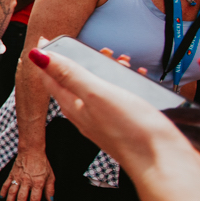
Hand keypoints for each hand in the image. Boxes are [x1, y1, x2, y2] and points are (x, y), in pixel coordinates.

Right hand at [0, 150, 53, 200]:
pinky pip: (6, 184)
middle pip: (22, 197)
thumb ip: (50, 189)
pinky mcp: (12, 174)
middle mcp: (27, 181)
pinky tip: (2, 197)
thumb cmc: (42, 163)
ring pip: (12, 192)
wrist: (31, 151)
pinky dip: (3, 191)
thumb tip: (50, 200)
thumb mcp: (51, 176)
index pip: (35, 198)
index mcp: (37, 182)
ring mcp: (18, 178)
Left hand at [31, 45, 196, 179]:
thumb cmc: (130, 130)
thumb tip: (36, 56)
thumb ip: (68, 74)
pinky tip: (138, 78)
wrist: (163, 163)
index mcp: (71, 105)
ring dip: (107, 70)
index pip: (49, 77)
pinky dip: (123, 83)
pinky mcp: (122, 124)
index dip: (46, 56)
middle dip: (83, 60)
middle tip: (102, 49)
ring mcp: (103, 120)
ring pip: (97, 88)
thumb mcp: (95, 94)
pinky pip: (116, 97)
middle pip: (73, 80)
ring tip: (123, 61)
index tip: (44, 37)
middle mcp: (83, 113)